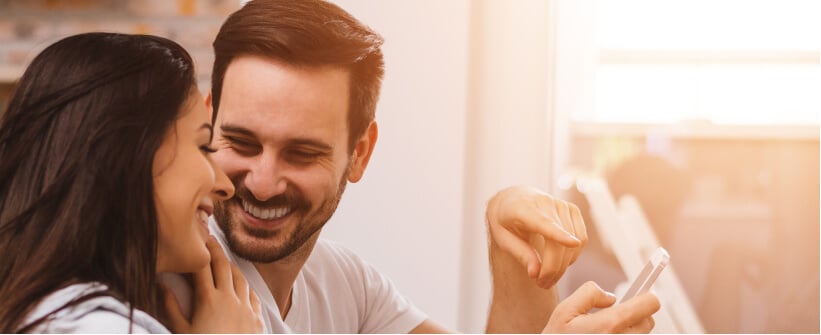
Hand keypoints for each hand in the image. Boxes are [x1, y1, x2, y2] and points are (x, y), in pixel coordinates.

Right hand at [162, 237, 262, 332]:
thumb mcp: (180, 331)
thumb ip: (170, 307)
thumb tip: (161, 285)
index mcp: (208, 300)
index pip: (202, 267)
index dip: (197, 251)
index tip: (194, 240)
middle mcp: (229, 299)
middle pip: (223, 266)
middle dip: (216, 250)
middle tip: (210, 238)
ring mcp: (246, 308)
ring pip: (241, 278)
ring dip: (232, 266)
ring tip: (224, 260)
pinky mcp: (257, 319)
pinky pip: (252, 295)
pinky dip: (246, 286)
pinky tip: (241, 286)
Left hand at [486, 185, 586, 287]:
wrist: (513, 199)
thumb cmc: (505, 221)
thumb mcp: (502, 238)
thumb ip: (520, 254)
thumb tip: (535, 273)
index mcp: (523, 208)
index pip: (543, 222)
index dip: (559, 234)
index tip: (573, 244)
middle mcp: (545, 203)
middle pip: (558, 243)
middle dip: (553, 269)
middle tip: (541, 284)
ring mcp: (562, 205)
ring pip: (574, 243)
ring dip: (564, 266)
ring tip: (547, 276)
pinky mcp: (573, 209)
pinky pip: (582, 238)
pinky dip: (573, 255)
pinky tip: (559, 261)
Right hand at [543, 281, 659, 333]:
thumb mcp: (565, 310)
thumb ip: (589, 294)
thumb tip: (611, 297)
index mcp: (610, 324)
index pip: (651, 304)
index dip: (645, 296)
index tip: (637, 296)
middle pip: (648, 321)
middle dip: (635, 314)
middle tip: (614, 315)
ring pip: (641, 334)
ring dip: (629, 329)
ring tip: (605, 330)